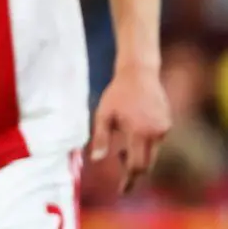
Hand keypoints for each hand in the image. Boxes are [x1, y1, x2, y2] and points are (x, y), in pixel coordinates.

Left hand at [91, 64, 170, 193]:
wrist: (138, 73)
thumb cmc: (116, 94)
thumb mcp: (103, 114)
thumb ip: (100, 138)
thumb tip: (96, 160)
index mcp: (139, 132)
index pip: (137, 165)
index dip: (129, 180)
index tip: (122, 191)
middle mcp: (156, 133)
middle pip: (147, 163)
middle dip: (133, 171)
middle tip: (121, 177)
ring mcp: (165, 128)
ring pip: (152, 153)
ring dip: (138, 156)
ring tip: (122, 151)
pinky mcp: (168, 123)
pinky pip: (157, 141)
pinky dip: (145, 145)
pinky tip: (133, 134)